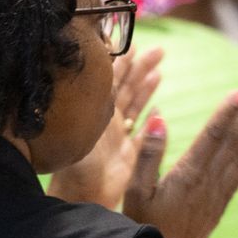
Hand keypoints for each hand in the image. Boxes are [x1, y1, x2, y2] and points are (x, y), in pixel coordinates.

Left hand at [48, 46, 163, 207]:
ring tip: (159, 70)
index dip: (121, 60)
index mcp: (96, 111)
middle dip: (141, 67)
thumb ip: (96, 103)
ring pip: (136, 105)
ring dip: (147, 87)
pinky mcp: (128, 155)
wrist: (81, 196)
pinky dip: (150, 122)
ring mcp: (117, 137)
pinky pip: (142, 134)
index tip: (132, 42)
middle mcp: (107, 120)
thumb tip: (98, 74)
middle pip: (126, 87)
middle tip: (159, 50)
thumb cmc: (77, 165)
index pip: (110, 78)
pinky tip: (159, 112)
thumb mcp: (85, 128)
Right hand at [122, 87, 237, 237]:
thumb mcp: (135, 190)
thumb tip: (159, 117)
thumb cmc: (143, 227)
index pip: (212, 135)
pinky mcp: (218, 207)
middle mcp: (208, 182)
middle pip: (231, 141)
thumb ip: (149, 153)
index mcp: (188, 174)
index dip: (227, 112)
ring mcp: (216, 195)